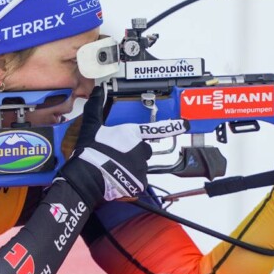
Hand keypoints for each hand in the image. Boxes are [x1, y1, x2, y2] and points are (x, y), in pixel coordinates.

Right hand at [58, 86, 187, 205]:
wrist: (88, 177)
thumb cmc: (90, 151)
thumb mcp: (91, 126)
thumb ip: (96, 108)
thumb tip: (97, 91)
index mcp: (132, 135)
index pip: (155, 129)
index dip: (172, 126)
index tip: (185, 124)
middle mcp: (141, 151)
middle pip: (144, 151)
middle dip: (134, 153)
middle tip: (117, 156)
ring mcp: (141, 167)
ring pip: (140, 166)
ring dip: (131, 167)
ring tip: (114, 168)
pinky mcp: (139, 182)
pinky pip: (138, 181)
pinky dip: (130, 181)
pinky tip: (117, 178)